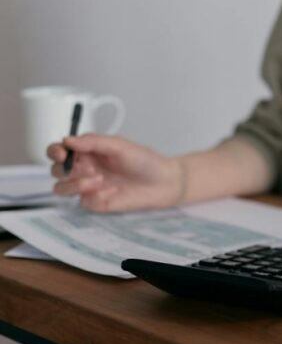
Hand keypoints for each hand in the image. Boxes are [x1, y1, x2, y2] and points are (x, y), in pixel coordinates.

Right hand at [47, 134, 184, 211]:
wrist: (164, 182)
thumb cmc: (144, 161)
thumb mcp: (119, 145)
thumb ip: (93, 141)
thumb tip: (67, 140)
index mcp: (86, 152)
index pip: (58, 151)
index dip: (55, 152)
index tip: (62, 153)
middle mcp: (83, 169)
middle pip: (55, 170)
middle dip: (66, 169)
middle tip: (90, 168)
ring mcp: (89, 188)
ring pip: (61, 188)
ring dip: (75, 184)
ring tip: (99, 179)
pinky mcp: (97, 203)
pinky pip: (84, 202)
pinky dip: (95, 196)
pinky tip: (113, 192)